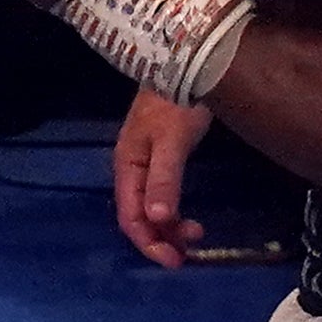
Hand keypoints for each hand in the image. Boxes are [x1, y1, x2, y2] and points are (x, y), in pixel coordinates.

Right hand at [115, 92, 213, 265]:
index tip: (175, 261)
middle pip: (139, 215)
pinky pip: (161, 194)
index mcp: (127, 166)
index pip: (131, 217)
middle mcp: (132, 168)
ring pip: (151, 206)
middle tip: (188, 252)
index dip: (150, 243)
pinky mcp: (162, 155)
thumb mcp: (172, 142)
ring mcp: (146, 161)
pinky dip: (173, 210)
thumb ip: (164, 180)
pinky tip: (188, 215)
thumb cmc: (177, 102)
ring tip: (195, 234)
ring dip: (169, 226)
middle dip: (160, 237)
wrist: (187, 61)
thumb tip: (157, 219)